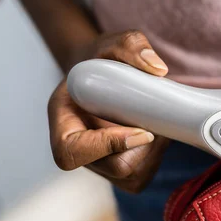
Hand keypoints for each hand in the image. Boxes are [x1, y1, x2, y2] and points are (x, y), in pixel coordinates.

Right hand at [48, 30, 170, 192]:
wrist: (104, 76)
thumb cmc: (101, 61)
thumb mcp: (112, 43)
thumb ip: (131, 45)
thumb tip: (158, 69)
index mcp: (63, 120)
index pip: (71, 152)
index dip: (107, 146)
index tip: (141, 130)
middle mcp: (77, 147)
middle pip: (113, 168)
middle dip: (144, 147)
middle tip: (156, 122)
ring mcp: (98, 163)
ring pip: (132, 176)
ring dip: (153, 152)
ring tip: (156, 123)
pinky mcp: (119, 169)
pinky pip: (141, 176)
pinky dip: (156, 157)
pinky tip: (157, 133)